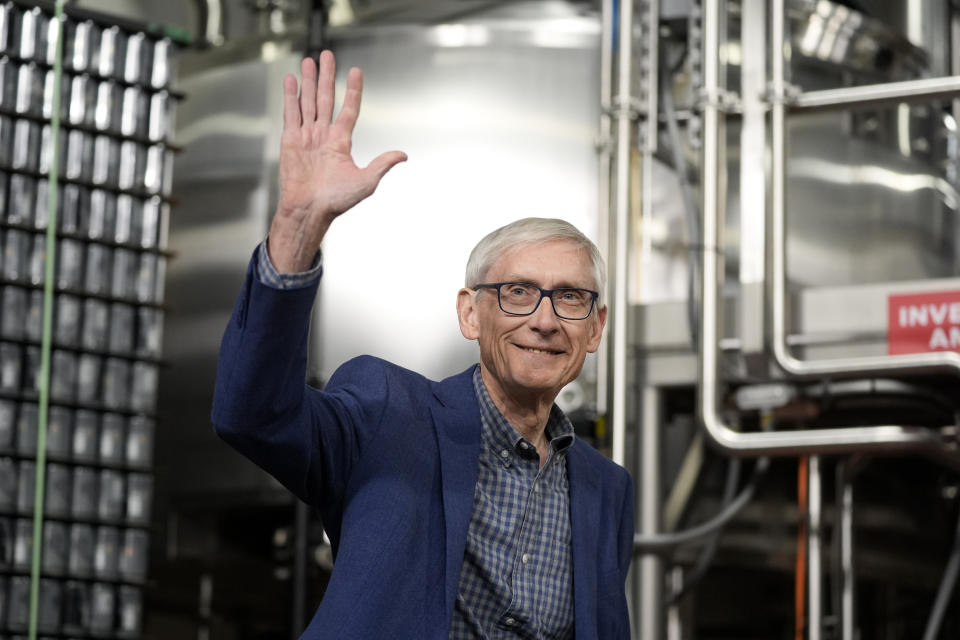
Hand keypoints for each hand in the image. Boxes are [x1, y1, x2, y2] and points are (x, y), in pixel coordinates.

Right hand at [269, 51, 406, 272]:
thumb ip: (382, 164)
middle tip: (328, 55)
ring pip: (308, 101)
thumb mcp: (366, 181)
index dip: (353, 91)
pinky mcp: (290, 140)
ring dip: (309, 81)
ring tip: (310, 61)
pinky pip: (291, 113)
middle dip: (327, 77)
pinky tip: (292, 80)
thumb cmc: (336, 201)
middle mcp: (323, 135)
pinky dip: (291, 96)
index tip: (356, 72)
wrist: (310, 210)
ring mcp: (307, 136)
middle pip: (326, 98)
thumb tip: (403, 155)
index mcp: (341, 142)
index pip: (349, 109)